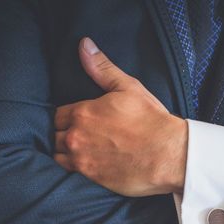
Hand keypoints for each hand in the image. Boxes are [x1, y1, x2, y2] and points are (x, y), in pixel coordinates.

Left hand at [54, 38, 187, 196]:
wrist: (168, 155)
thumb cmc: (151, 121)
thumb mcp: (128, 87)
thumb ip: (102, 68)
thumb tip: (84, 45)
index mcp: (83, 112)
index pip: (58, 114)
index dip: (68, 116)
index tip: (80, 120)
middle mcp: (76, 136)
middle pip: (55, 135)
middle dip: (65, 134)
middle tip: (82, 135)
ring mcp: (82, 159)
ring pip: (59, 155)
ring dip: (66, 152)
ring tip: (82, 150)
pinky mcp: (91, 178)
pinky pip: (70, 173)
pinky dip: (74, 168)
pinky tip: (88, 164)